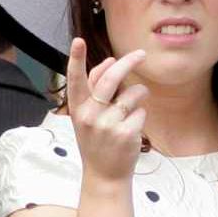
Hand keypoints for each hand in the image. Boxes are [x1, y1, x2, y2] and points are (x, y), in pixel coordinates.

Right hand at [66, 38, 148, 184]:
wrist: (104, 175)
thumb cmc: (96, 141)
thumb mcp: (87, 117)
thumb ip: (95, 90)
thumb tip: (109, 61)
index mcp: (78, 109)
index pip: (76, 80)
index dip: (76, 59)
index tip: (78, 41)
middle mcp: (90, 115)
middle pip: (111, 79)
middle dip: (128, 62)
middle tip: (141, 54)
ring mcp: (108, 125)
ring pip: (133, 94)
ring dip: (139, 95)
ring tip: (132, 109)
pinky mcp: (126, 134)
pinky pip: (142, 112)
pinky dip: (141, 116)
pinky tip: (132, 129)